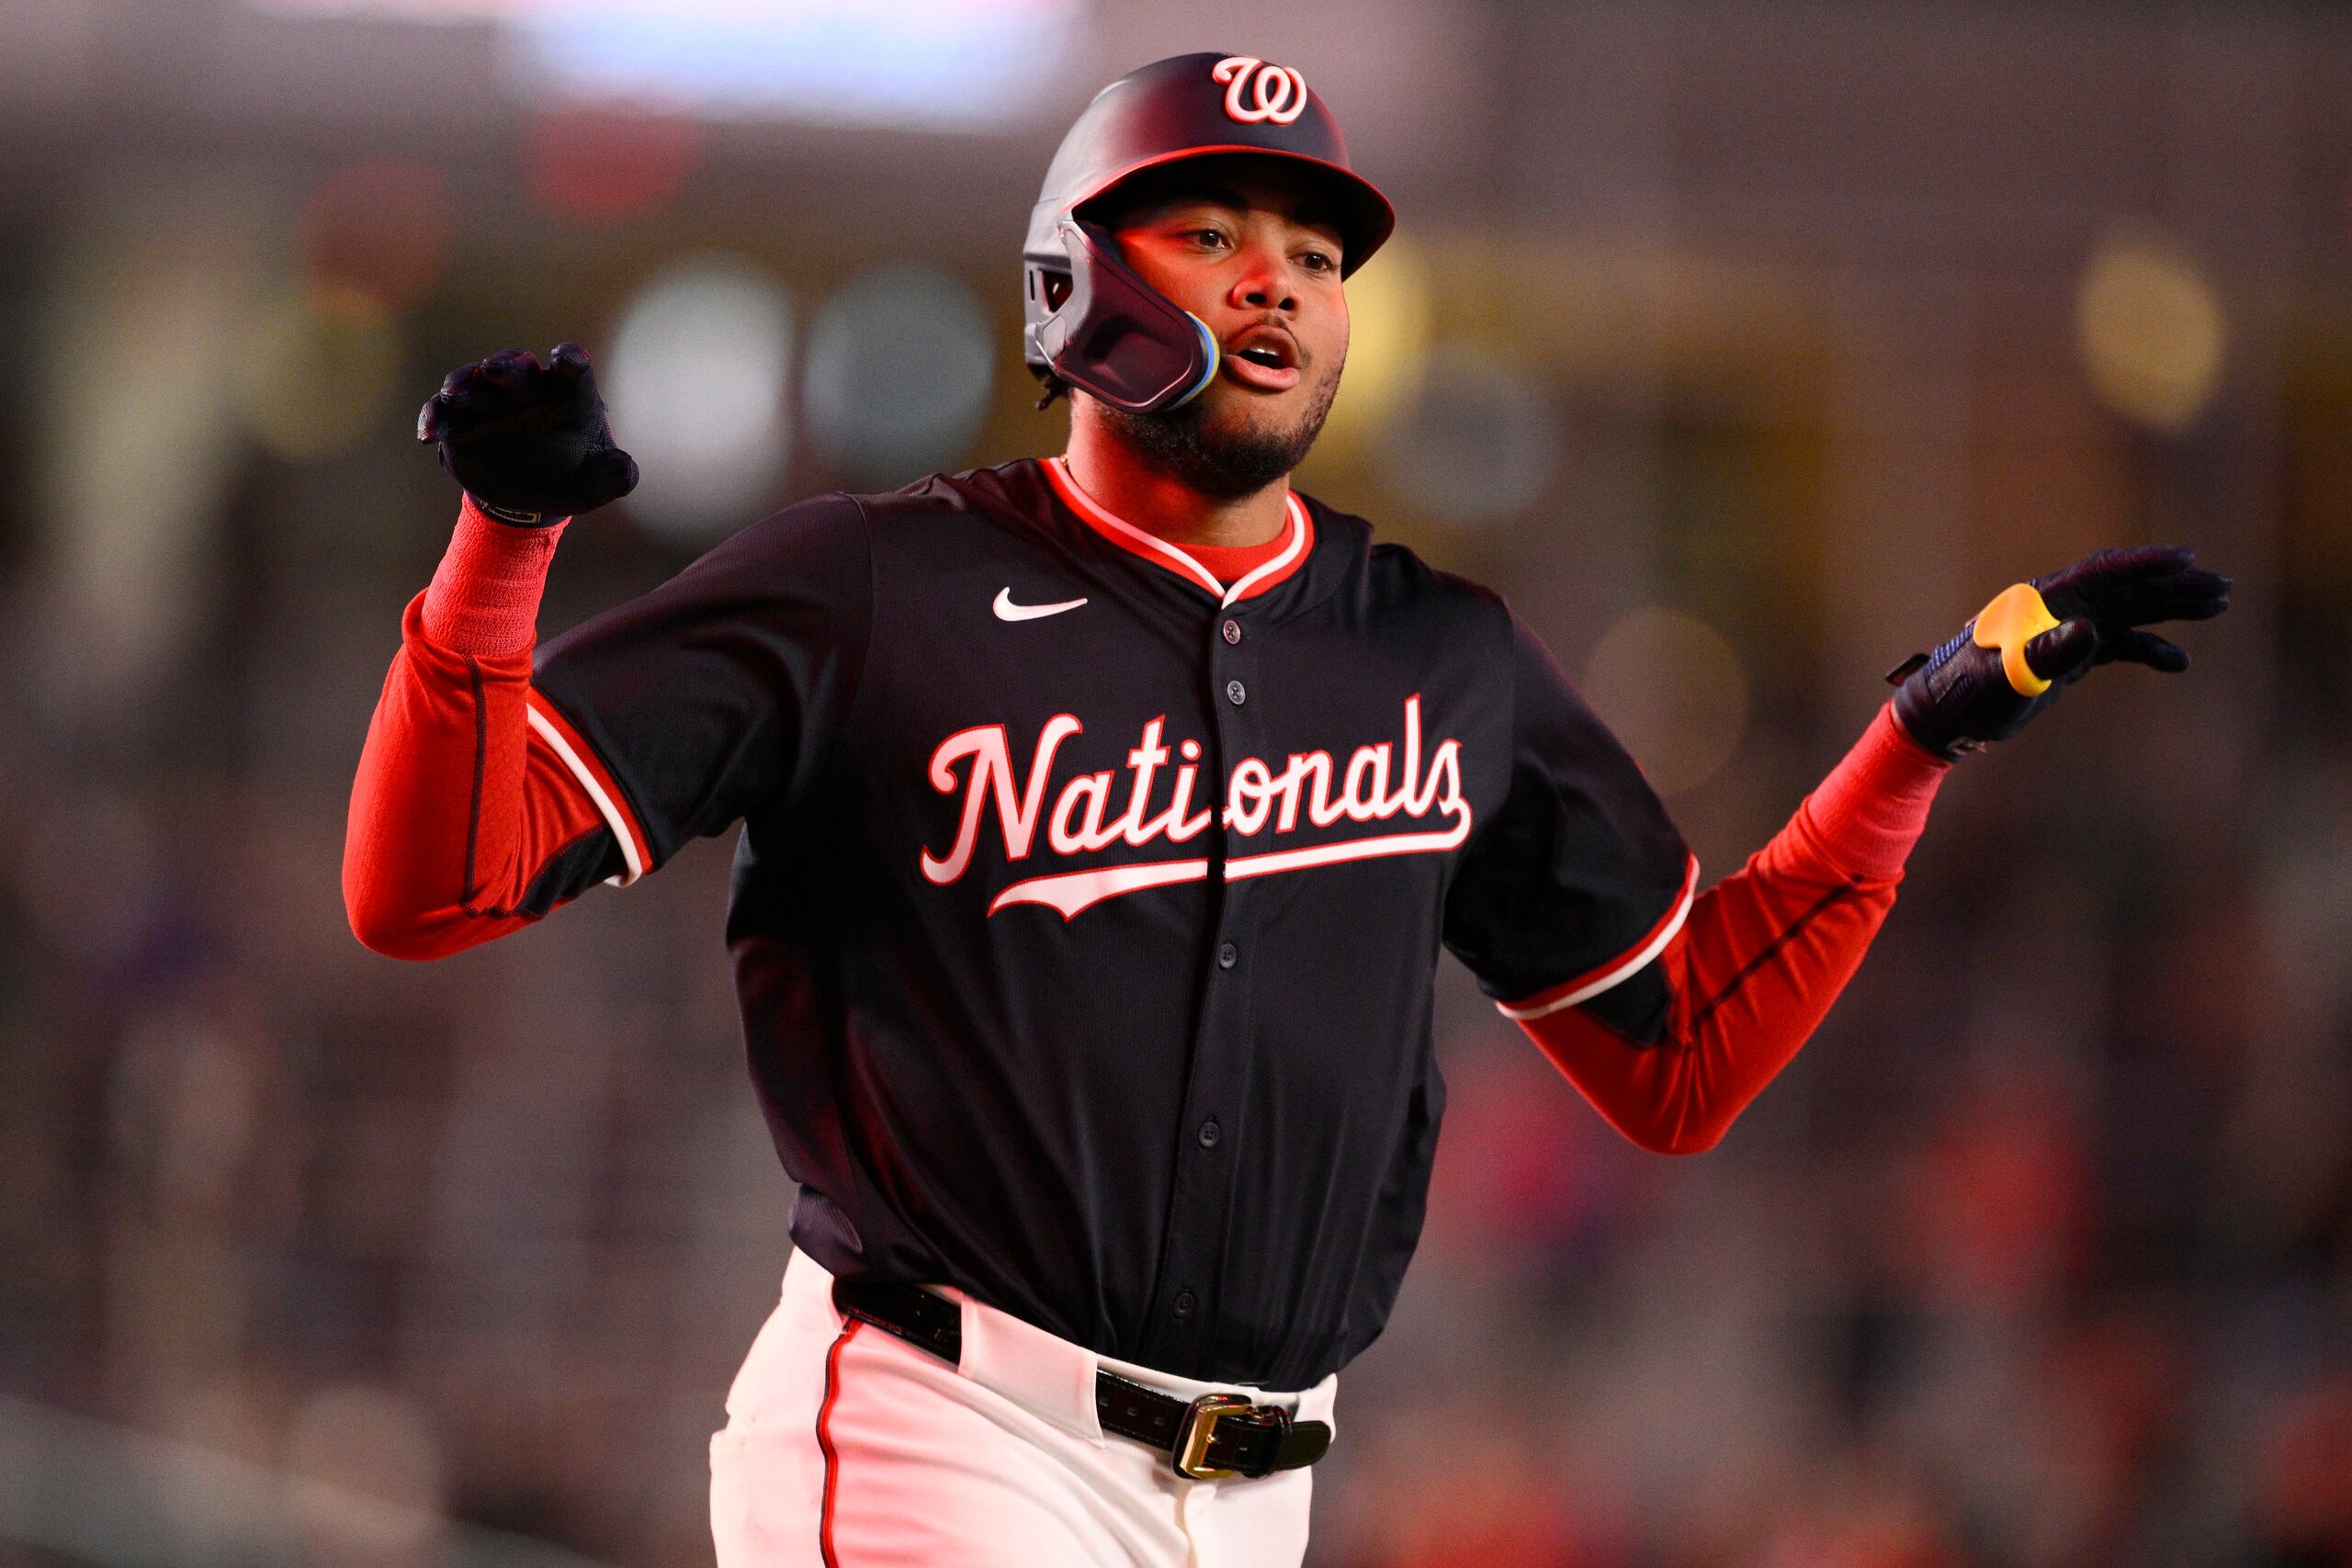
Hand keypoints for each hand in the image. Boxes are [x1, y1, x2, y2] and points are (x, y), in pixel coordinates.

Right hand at [415, 343, 638, 523]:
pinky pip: (443, 412)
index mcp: (567, 397)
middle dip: (506, 366)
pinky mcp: (460, 420)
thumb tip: (625, 468)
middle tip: (496, 369)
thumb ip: (613, 478)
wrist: (529, 497)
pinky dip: (435, 418)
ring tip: (453, 396)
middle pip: (517, 369)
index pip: (572, 372)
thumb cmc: (570, 479)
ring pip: (474, 383)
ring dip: (463, 386)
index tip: (569, 357)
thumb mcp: (594, 486)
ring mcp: (491, 402)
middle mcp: (528, 391)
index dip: (571, 362)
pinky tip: (428, 434)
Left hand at [1886, 545, 2230, 758]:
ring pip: (2129, 611)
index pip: (2103, 573)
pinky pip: (2118, 644)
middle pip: (2126, 587)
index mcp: (2045, 601)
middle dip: (2174, 584)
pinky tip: (2178, 661)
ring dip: (2171, 608)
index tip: (2187, 557)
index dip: (2145, 564)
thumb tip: (2089, 632)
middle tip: (2221, 585)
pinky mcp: (2068, 655)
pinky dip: (2148, 648)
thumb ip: (2046, 654)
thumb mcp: (2007, 677)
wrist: (1946, 714)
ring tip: (2217, 605)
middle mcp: (2060, 609)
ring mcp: (2065, 630)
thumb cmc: (1969, 692)